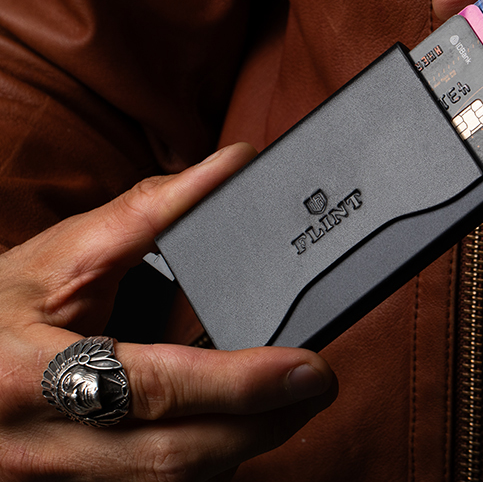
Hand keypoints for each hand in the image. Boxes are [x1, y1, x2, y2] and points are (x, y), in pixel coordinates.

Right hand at [0, 143, 336, 480]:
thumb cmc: (0, 304)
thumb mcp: (68, 250)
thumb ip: (154, 207)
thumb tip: (232, 166)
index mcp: (34, 374)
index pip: (155, 387)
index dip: (240, 383)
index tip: (307, 368)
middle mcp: (42, 444)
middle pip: (174, 456)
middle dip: (262, 425)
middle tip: (315, 385)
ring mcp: (53, 480)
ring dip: (240, 446)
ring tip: (285, 401)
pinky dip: (201, 461)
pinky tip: (227, 425)